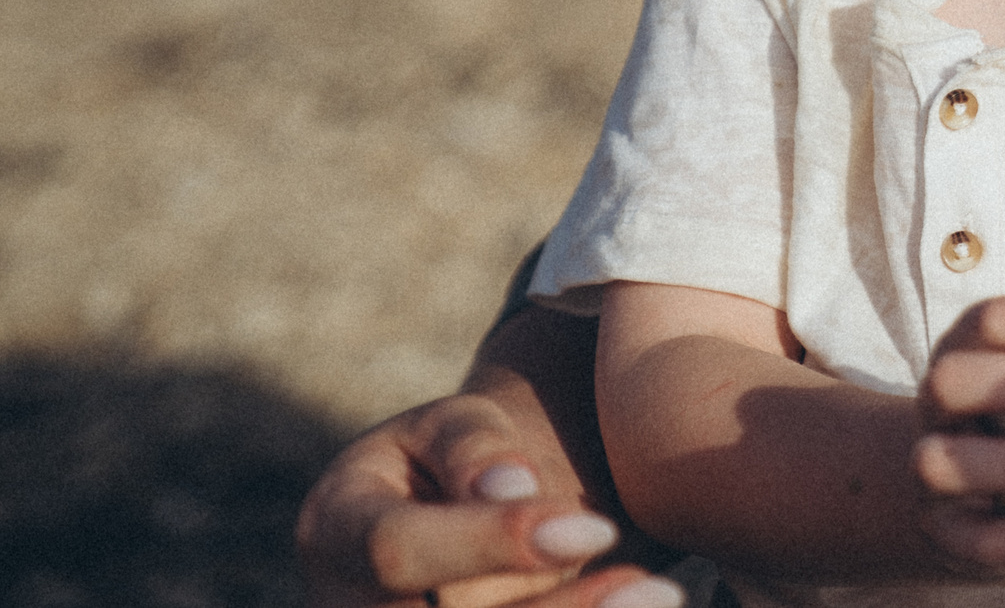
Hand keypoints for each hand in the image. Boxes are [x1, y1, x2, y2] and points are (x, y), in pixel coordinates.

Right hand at [296, 392, 678, 607]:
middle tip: (657, 588)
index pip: (396, 549)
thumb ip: (473, 446)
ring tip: (660, 598)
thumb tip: (510, 487)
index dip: (493, 543)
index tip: (595, 530)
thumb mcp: (456, 423)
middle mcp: (345, 606)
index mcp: (335, 528)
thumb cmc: (462, 457)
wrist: (460, 509)